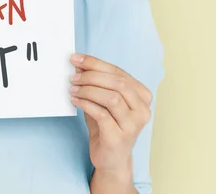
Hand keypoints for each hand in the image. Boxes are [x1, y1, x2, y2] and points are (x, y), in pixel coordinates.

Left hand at [69, 53, 151, 174]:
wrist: (111, 158)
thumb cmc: (107, 125)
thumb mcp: (102, 99)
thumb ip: (95, 82)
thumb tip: (78, 64)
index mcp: (142, 95)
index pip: (118, 72)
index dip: (95, 63)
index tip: (76, 58)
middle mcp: (142, 110)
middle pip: (117, 83)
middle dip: (91, 75)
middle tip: (73, 76)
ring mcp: (133, 125)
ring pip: (112, 97)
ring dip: (88, 90)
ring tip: (73, 89)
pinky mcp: (119, 137)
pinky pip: (102, 114)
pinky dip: (86, 104)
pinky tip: (75, 100)